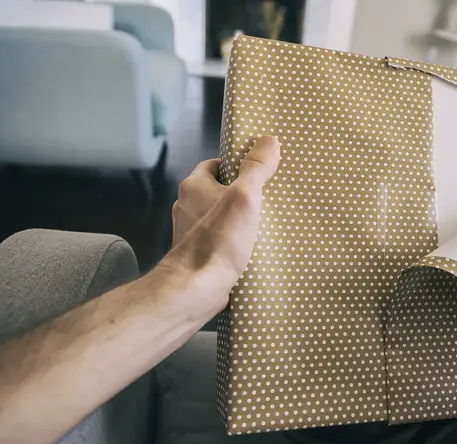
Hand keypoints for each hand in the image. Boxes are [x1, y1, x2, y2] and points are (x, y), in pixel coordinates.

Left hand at [160, 136, 280, 311]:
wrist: (196, 290)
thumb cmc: (218, 240)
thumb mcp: (245, 196)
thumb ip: (257, 168)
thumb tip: (269, 140)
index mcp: (194, 186)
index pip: (215, 164)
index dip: (237, 165)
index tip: (259, 171)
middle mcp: (187, 207)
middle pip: (219, 191)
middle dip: (241, 195)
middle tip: (268, 198)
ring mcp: (191, 233)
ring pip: (220, 218)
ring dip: (239, 221)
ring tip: (266, 225)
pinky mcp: (200, 256)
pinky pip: (220, 241)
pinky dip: (235, 242)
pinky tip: (254, 250)